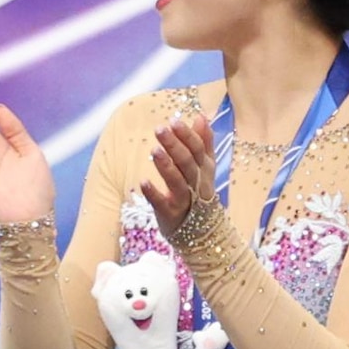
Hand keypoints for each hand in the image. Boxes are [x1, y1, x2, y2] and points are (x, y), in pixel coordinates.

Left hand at [138, 112, 221, 239]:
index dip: (187, 135)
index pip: (198, 149)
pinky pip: (162, 203)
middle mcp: (198, 183)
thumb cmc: (198, 192)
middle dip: (175, 145)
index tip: (174, 121)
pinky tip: (143, 182)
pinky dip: (154, 193)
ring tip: (154, 150)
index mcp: (205, 169)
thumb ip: (204, 142)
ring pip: (178, 182)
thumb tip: (202, 116)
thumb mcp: (205, 167)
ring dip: (166, 166)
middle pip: (188, 163)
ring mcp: (185, 200)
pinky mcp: (171, 214)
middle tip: (160, 129)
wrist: (202, 232)